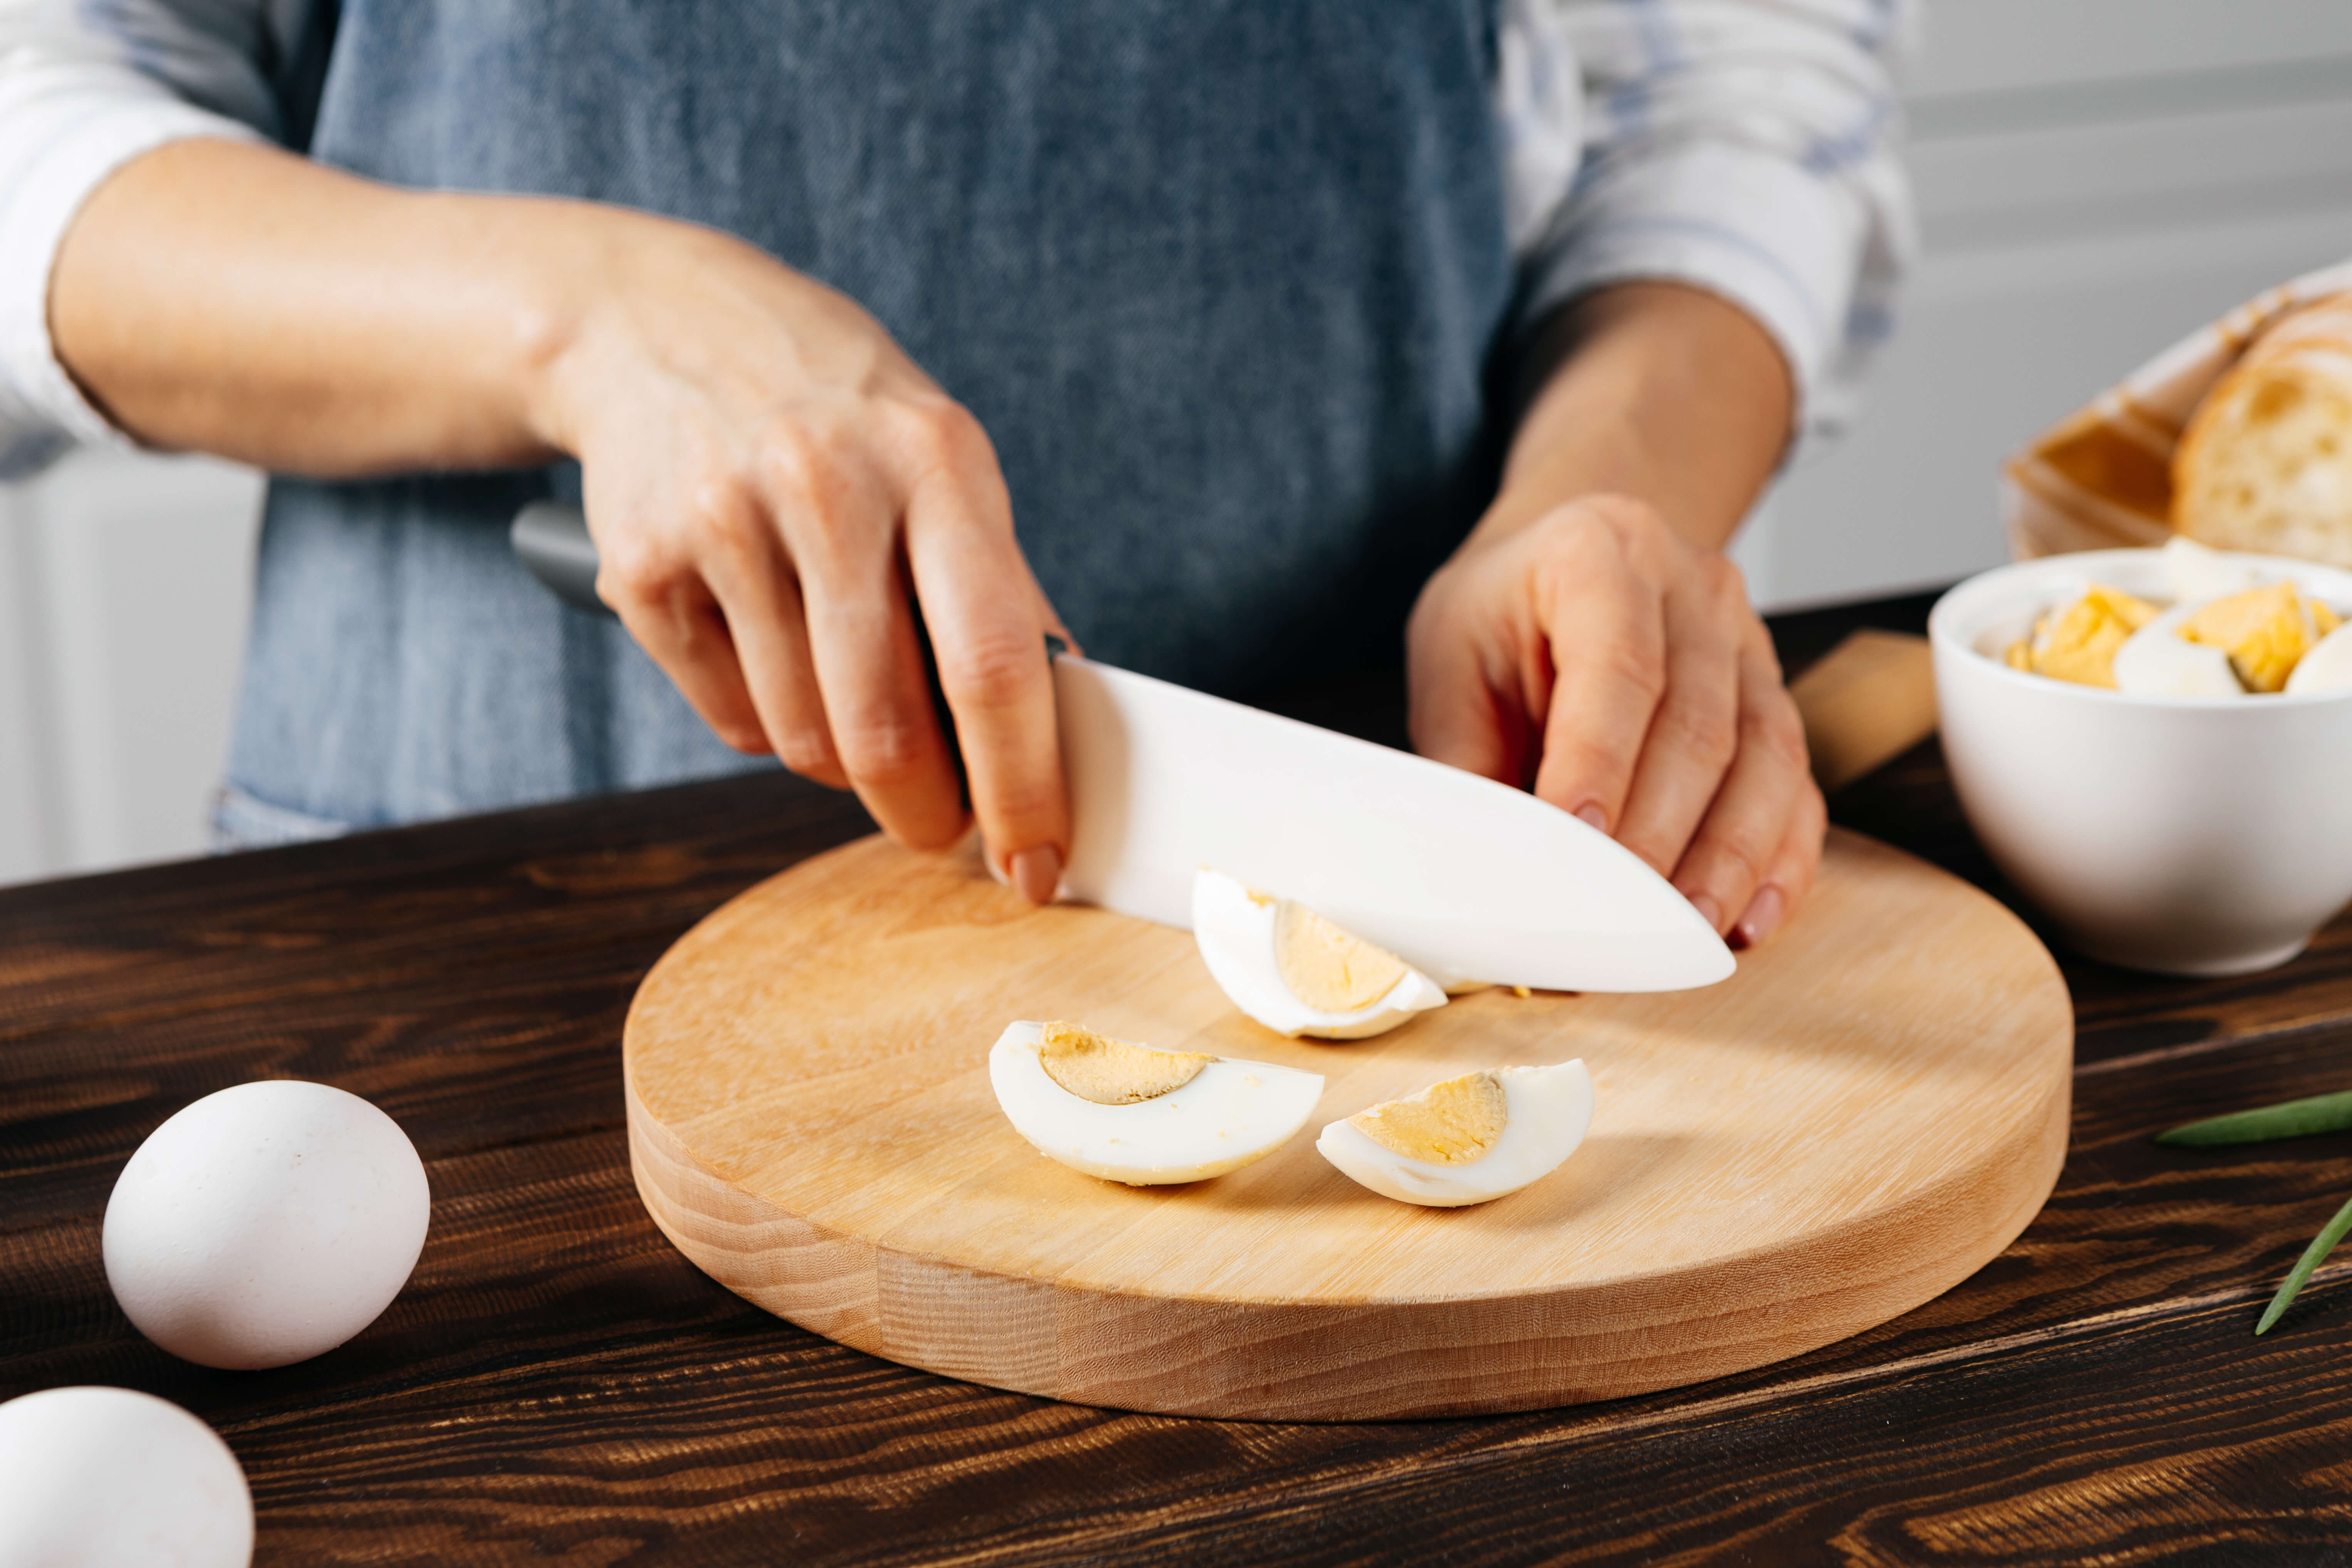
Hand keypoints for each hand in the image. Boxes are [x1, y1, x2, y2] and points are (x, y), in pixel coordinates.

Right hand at [539, 223, 1074, 899]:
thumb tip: (1066, 732)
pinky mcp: (641, 570)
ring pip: (806, 743)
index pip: (993, 664)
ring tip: (852, 705)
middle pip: (889, 730)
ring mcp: (723, 525)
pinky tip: (772, 652)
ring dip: (845, 764)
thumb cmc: (834, 412)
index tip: (1038, 863)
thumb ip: (1001, 590)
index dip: (1022, 786)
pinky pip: (732, 720)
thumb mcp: (940, 458)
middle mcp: (827, 487)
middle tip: (945, 827)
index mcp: (934, 461)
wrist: (655, 323)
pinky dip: (769, 724)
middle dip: (929, 813)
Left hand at [1406, 493, 1822, 946]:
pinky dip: (1776, 862)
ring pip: (1764, 762)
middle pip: (1699, 727)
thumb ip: (1465, 758)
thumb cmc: (1501, 613)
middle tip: (1622, 918)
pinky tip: (1747, 919)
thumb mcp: (1452, 659)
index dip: (1601, 761)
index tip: (1578, 841)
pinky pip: (1796, 789)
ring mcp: (1749, 645)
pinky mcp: (1775, 703)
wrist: (1563, 556)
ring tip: (1689, 933)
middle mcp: (1694, 590)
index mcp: (1601, 556)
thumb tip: (1471, 869)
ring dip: (1729, 860)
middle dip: (1660, 836)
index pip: (1618, 669)